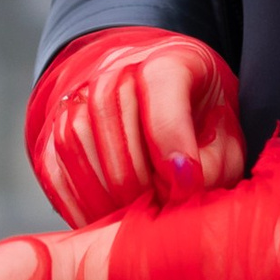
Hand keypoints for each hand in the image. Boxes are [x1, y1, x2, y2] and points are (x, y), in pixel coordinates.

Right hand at [27, 30, 241, 224]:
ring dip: (101, 188)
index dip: (170, 134)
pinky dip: (75, 200)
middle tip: (155, 210)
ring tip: (128, 219)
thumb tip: (180, 187)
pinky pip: (53, 165)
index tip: (184, 180)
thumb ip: (213, 162)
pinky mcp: (55, 129)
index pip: (161, 81)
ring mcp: (80, 94)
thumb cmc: (201, 126)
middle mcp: (116, 66)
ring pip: (74, 135)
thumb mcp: (225, 139)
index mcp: (170, 59)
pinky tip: (102, 221)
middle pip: (108, 110)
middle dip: (134, 173)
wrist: (162, 107)